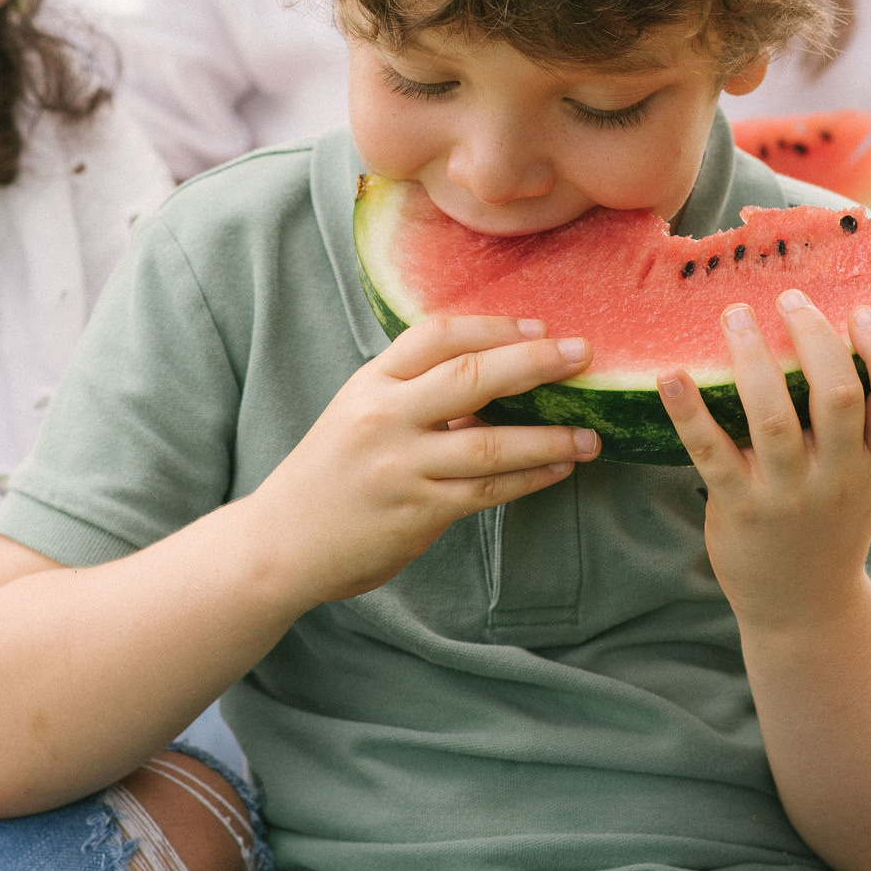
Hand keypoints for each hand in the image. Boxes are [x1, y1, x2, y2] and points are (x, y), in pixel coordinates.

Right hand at [249, 315, 599, 605]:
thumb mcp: (358, 414)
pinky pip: (487, 490)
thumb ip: (413, 393)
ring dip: (550, 437)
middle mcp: (384, 418)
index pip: (437, 335)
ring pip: (491, 442)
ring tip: (590, 434)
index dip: (494, 326)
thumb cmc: (330, 475)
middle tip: (583, 355)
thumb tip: (495, 373)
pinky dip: (530, 478)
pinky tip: (560, 469)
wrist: (279, 543)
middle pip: (472, 376)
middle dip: (534, 363)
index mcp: (370, 383)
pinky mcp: (416, 511)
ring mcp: (400, 466)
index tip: (540, 327)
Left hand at [657, 289, 870, 630]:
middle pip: (838, 396)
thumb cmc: (835, 522)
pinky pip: (711, 452)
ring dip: (752, 358)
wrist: (802, 605)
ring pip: (773, 417)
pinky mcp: (739, 507)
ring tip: (735, 314)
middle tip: (787, 297)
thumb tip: (869, 340)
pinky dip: (688, 411)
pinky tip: (670, 375)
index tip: (860, 311)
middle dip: (812, 337)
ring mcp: (788, 495)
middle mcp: (838, 478)